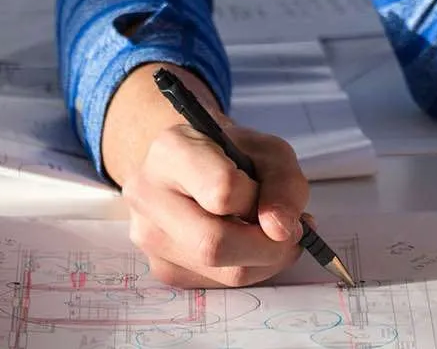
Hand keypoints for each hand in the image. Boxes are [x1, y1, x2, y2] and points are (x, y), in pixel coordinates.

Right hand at [103, 64, 307, 287]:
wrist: (190, 165)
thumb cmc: (229, 154)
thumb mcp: (268, 152)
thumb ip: (283, 185)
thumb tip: (280, 231)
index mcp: (170, 152)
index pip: (222, 191)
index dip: (259, 201)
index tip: (270, 197)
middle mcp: (148, 195)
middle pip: (214, 245)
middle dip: (268, 246)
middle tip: (288, 233)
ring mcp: (149, 237)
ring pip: (223, 273)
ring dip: (263, 261)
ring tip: (271, 235)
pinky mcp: (163, 267)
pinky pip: (219, 285)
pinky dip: (247, 269)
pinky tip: (247, 245)